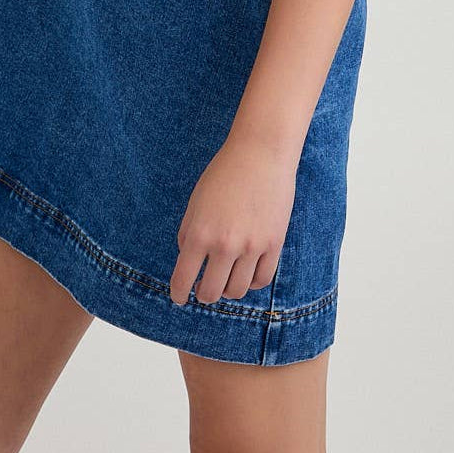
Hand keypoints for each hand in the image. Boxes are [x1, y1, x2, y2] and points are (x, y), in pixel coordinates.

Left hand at [169, 131, 296, 305]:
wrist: (260, 154)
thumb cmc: (224, 174)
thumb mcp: (195, 203)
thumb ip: (188, 234)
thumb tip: (190, 262)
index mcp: (199, 234)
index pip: (183, 279)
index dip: (179, 294)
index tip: (180, 298)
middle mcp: (225, 245)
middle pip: (212, 293)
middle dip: (204, 295)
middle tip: (203, 290)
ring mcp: (252, 247)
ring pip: (238, 290)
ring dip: (228, 290)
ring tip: (225, 280)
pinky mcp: (274, 244)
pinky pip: (262, 279)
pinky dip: (252, 283)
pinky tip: (246, 273)